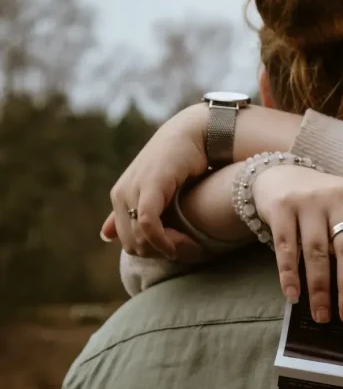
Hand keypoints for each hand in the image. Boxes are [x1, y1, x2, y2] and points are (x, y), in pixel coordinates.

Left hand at [101, 105, 208, 258]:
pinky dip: (161, 240)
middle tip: (183, 248)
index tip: (175, 251)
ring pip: (139, 237)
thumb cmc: (179, 164)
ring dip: (164, 247)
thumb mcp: (152, 192)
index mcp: (120, 197)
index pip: (127, 242)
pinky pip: (147, 223)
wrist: (191, 135)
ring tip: (187, 243)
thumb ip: (129, 213)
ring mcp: (133, 189)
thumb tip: (105, 236)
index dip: (151, 253)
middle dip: (157, 252)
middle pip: (132, 243)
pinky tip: (175, 245)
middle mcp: (121, 193)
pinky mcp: (149, 186)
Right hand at [254, 165, 342, 323]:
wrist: (282, 174)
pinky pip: (286, 248)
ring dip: (320, 289)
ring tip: (322, 315)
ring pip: (317, 253)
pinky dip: (290, 275)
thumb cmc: (325, 205)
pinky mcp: (282, 207)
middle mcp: (340, 197)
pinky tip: (294, 296)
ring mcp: (310, 201)